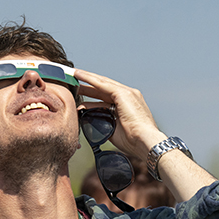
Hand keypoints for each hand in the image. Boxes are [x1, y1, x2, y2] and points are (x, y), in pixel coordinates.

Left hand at [75, 68, 213, 201]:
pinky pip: (103, 84)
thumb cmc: (132, 141)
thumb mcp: (113, 130)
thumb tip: (88, 120)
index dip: (92, 94)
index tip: (80, 94)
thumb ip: (102, 123)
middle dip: (88, 86)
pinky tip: (79, 76)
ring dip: (86, 79)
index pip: (106, 96)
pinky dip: (90, 79)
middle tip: (73, 84)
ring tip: (72, 77)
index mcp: (127, 105)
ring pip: (102, 83)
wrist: (145, 142)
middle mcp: (128, 96)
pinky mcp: (124, 94)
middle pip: (103, 88)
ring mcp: (127, 93)